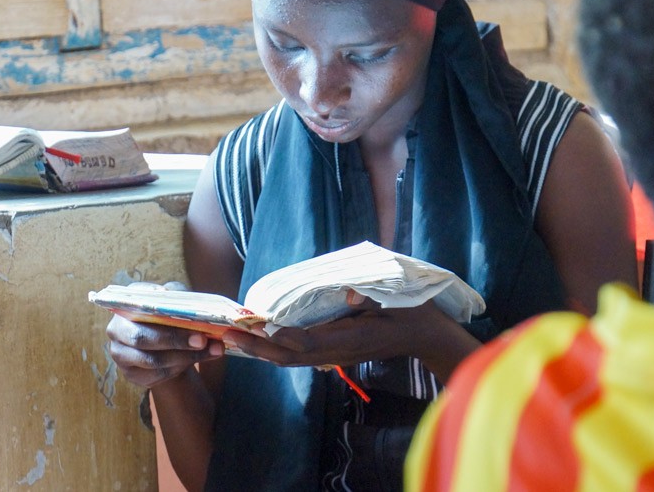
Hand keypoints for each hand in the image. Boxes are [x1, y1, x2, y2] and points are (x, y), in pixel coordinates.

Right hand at [105, 282, 224, 387]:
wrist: (164, 338)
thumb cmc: (167, 313)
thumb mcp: (172, 297)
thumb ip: (177, 294)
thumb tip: (183, 299)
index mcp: (124, 307)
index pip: (138, 312)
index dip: (161, 313)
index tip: (189, 319)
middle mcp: (116, 331)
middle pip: (142, 339)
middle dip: (176, 340)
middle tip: (202, 340)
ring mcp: (122, 355)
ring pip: (152, 361)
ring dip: (185, 357)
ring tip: (211, 350)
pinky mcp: (133, 375)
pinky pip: (157, 375)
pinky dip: (181, 368)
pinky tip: (199, 359)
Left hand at [222, 291, 480, 381]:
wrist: (424, 336)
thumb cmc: (413, 314)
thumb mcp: (399, 302)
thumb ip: (375, 298)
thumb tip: (353, 293)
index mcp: (352, 340)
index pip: (310, 344)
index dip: (283, 338)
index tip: (261, 328)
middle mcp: (339, 352)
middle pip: (291, 357)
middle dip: (259, 348)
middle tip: (230, 333)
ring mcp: (336, 356)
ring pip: (292, 360)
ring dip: (263, 350)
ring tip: (236, 337)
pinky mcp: (334, 353)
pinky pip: (299, 356)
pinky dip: (277, 349)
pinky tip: (261, 339)